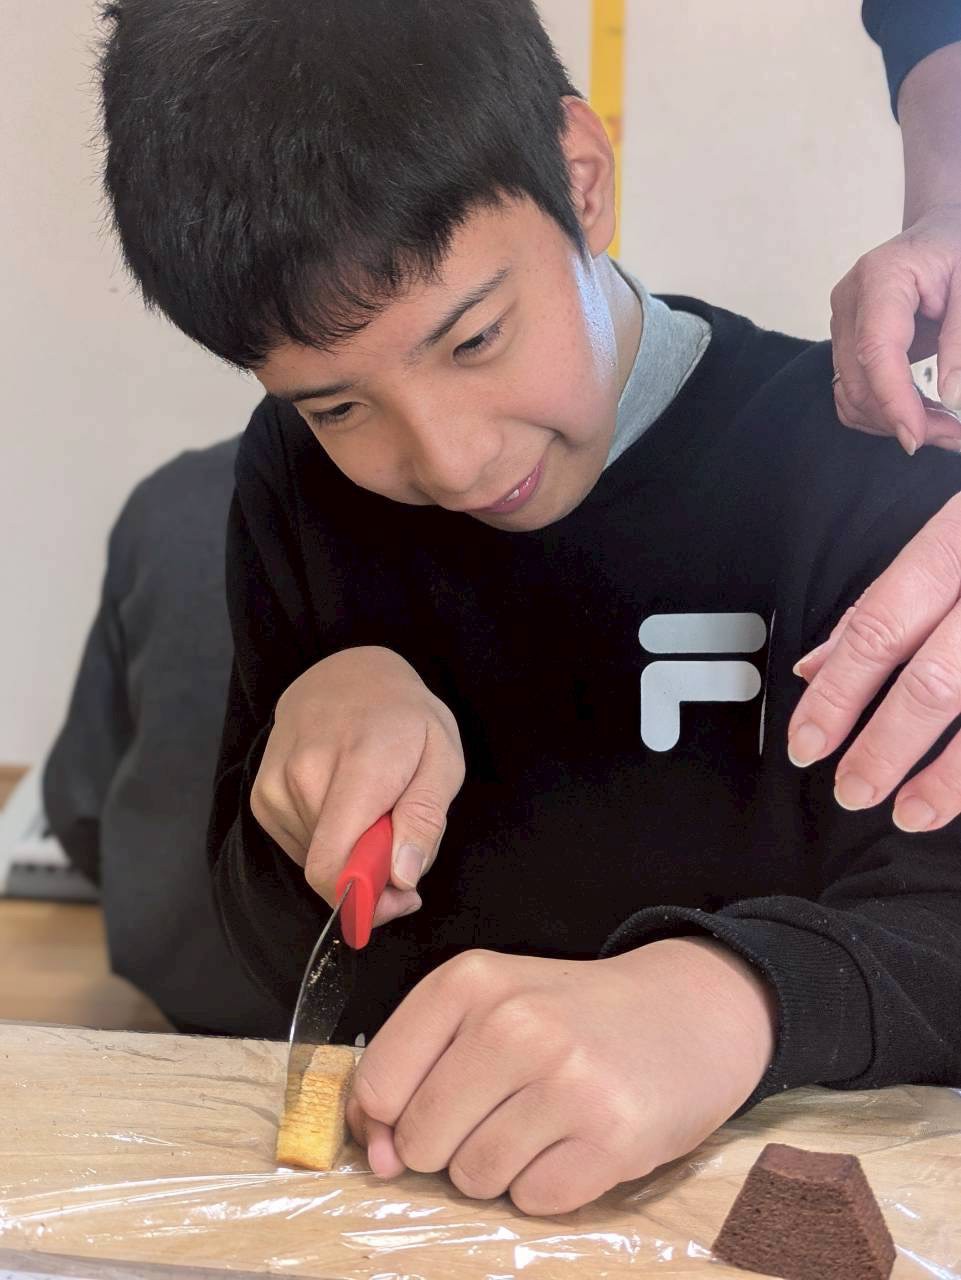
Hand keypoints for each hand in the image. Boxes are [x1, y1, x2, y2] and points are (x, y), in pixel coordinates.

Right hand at [250, 646, 463, 924]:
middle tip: (399, 842)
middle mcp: (305, 774)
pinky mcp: (262, 795)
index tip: (399, 898)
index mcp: (358, 766)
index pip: (334, 864)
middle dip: (370, 874)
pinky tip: (343, 806)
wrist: (349, 675)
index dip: (366, 902)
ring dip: (349, 853)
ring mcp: (276, 784)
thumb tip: (403, 877)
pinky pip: (297, 846)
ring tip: (371, 810)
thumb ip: (425, 820)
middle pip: (329, 868)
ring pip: (314, 860)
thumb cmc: (405, 719)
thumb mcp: (443, 759)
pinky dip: (325, 840)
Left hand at [346, 940, 775, 1214]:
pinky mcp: (612, 1137)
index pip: (378, 1083)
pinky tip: (576, 1140)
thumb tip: (379, 1156)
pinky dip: (547, 1185)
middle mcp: (515, 1024)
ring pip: (473, 1177)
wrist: (690, 1011)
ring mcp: (566, 1081)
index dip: (384, 1120)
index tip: (413, 1116)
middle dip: (449, 1143)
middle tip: (500, 1109)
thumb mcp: (489, 1005)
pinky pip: (533, 1201)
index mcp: (471, 980)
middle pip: (421, 1140)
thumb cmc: (571, 1014)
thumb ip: (418, 1066)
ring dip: (499, 1166)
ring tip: (542, 1121)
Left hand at [789, 492, 960, 831]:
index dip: (837, 694)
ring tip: (912, 812)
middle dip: (885, 746)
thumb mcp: (948, 539)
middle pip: (934, 681)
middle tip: (853, 789)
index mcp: (958, 540)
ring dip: (949, 778)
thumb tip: (817, 665)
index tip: (807, 742)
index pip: (878, 629)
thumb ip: (885, 602)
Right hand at [830, 205, 960, 453]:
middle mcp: (848, 302)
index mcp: (880, 277)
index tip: (917, 438)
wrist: (942, 232)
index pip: (875, 349)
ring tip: (943, 428)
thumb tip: (953, 399)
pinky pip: (851, 394)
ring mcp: (841, 325)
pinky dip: (882, 414)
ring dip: (893, 422)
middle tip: (956, 435)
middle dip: (903, 418)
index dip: (893, 399)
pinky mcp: (845, 344)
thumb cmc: (959, 251)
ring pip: (851, 396)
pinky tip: (918, 415)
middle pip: (859, 381)